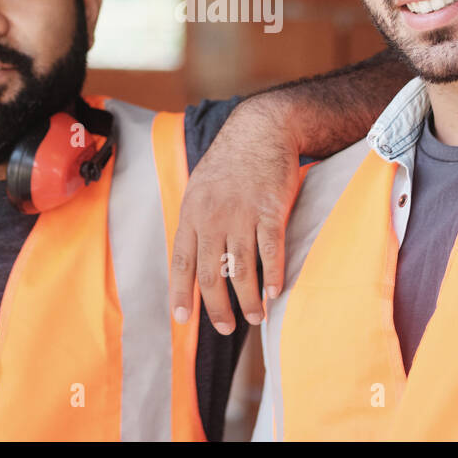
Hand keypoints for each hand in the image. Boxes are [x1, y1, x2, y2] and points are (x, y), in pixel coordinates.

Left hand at [169, 96, 299, 333]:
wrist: (262, 129)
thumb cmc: (231, 162)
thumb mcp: (200, 187)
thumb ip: (195, 221)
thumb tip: (190, 258)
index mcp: (192, 212)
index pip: (181, 262)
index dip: (181, 293)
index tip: (182, 319)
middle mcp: (213, 216)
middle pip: (210, 274)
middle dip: (216, 308)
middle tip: (226, 329)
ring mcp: (243, 213)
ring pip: (241, 269)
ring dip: (248, 300)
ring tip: (255, 318)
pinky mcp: (271, 209)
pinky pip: (270, 251)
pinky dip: (273, 276)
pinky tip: (276, 293)